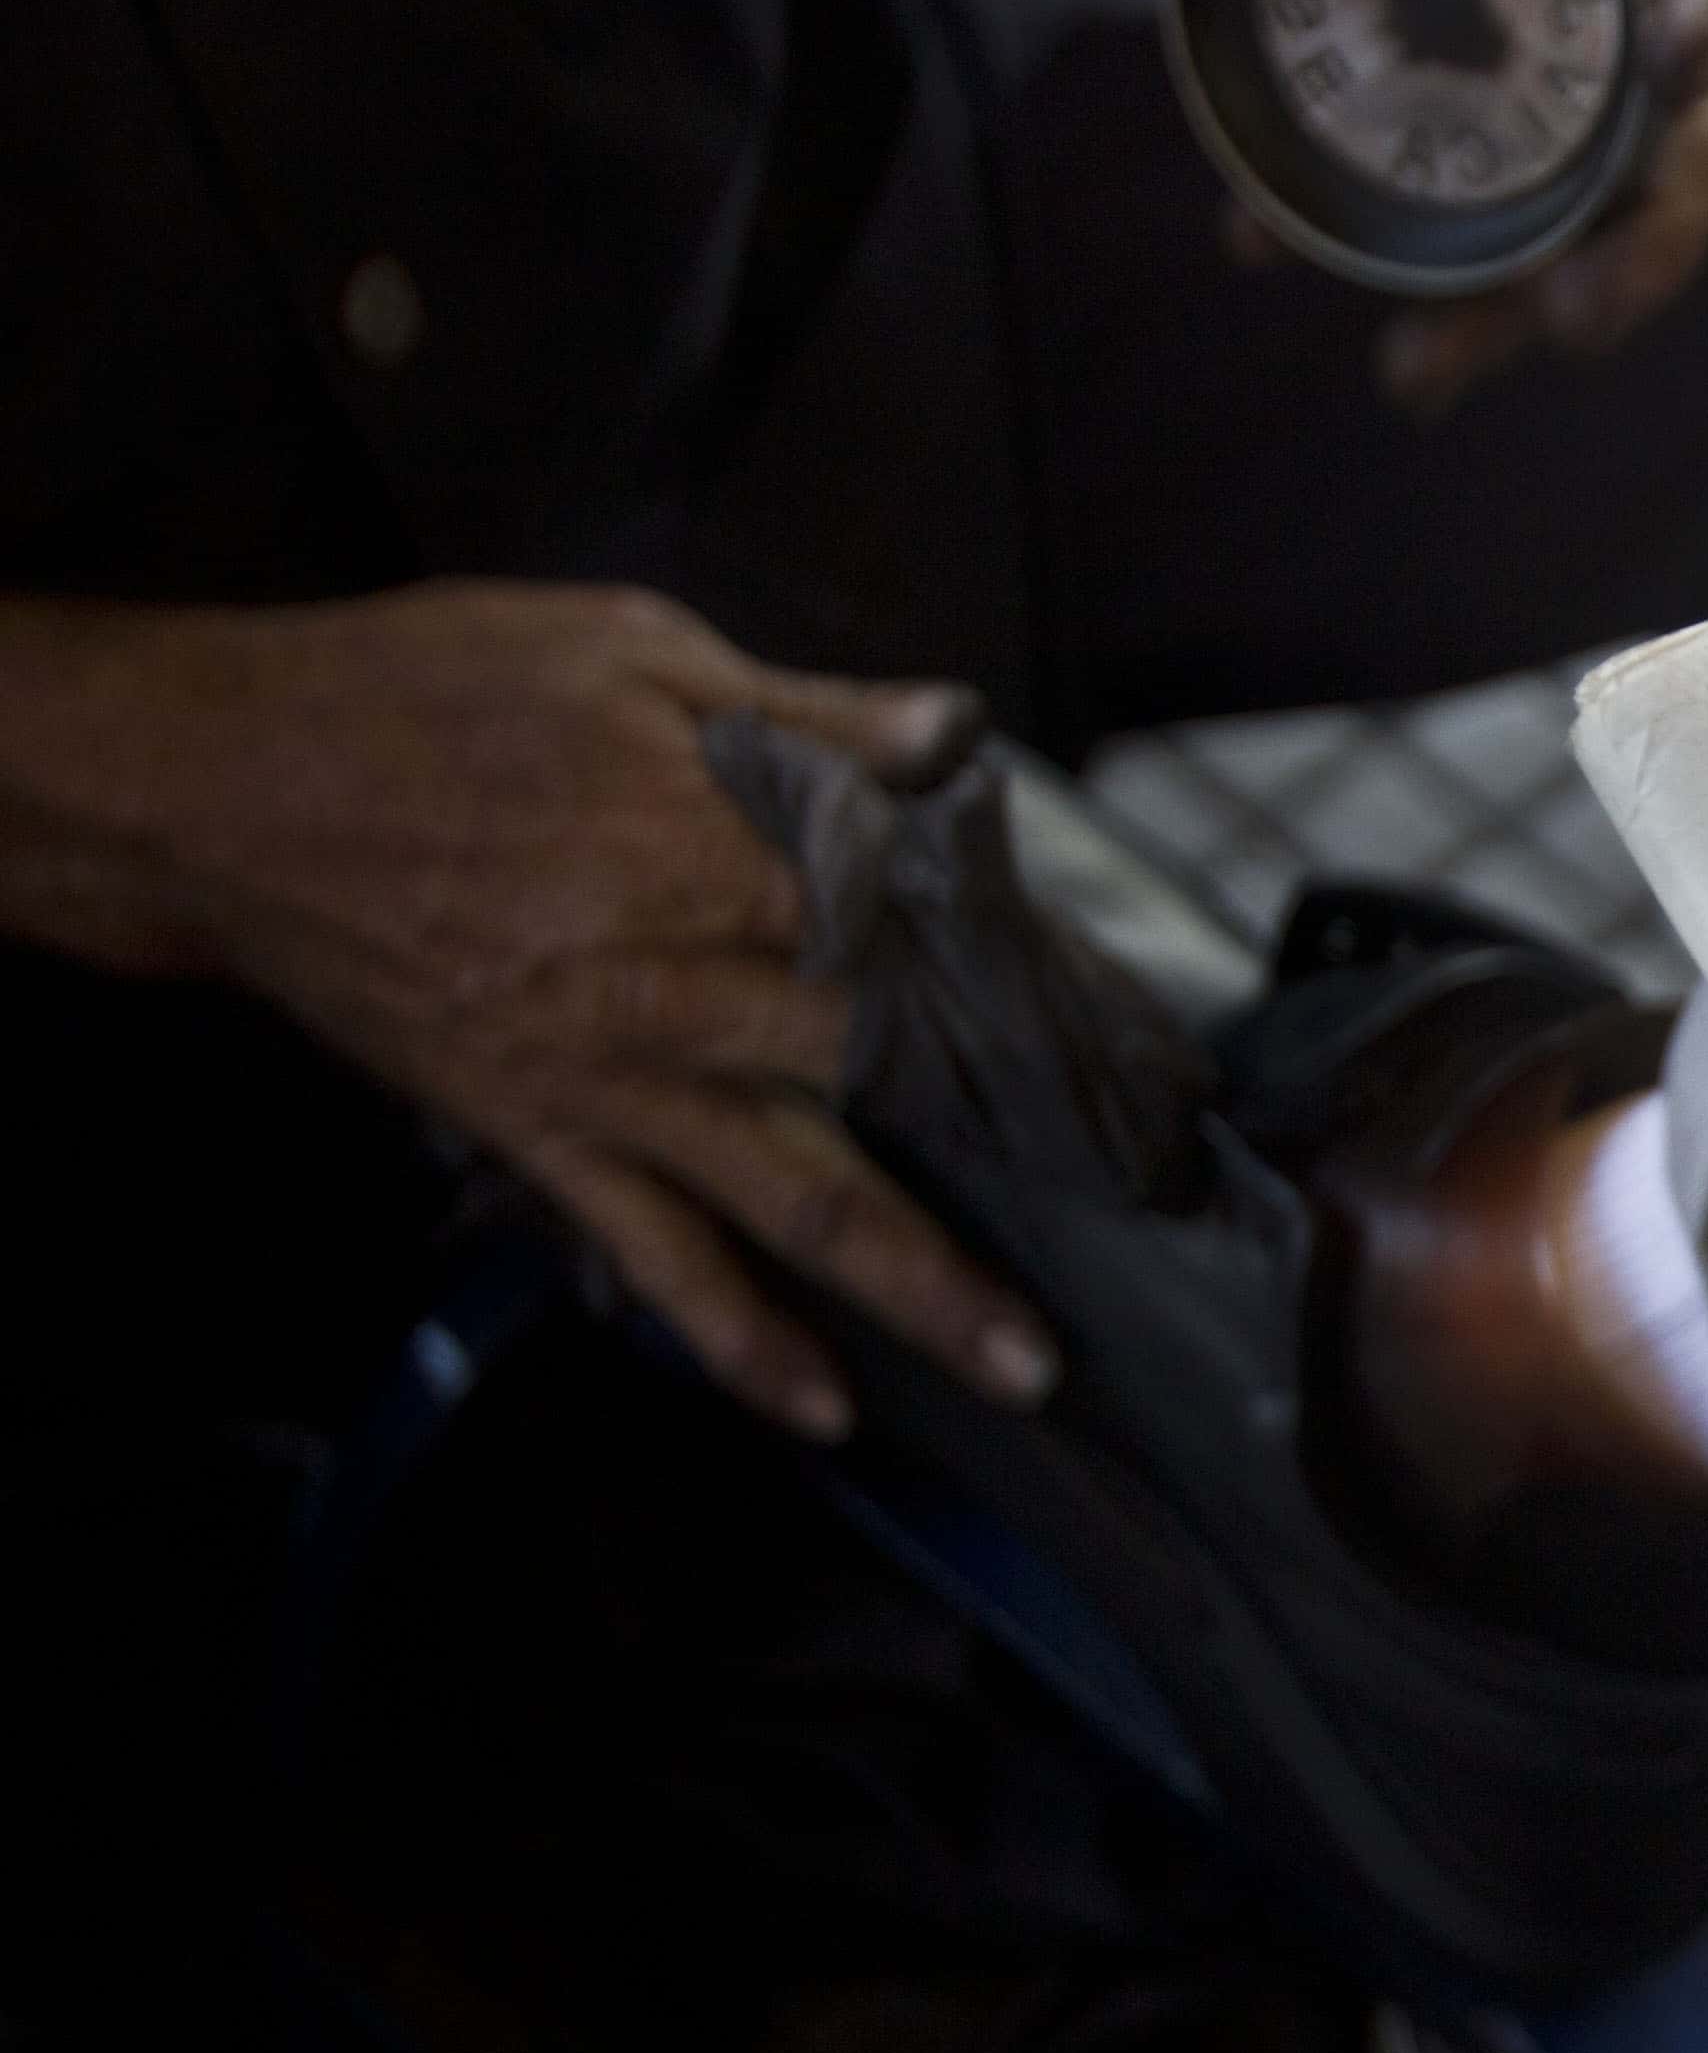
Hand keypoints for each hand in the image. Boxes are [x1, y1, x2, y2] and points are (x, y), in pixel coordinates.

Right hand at [30, 585, 1055, 1439]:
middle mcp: (674, 982)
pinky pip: (654, 1256)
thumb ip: (800, 712)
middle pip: (889, 1075)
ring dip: (918, 1291)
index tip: (1136, 1031)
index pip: (918, 926)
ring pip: (795, 1199)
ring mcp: (610, 1077)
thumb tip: (951, 734)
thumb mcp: (621, 648)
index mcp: (708, 846)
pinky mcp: (541, 1137)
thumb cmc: (421, 691)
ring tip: (1028, 1369)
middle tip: (1145, 1211)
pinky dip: (736, 1338)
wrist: (217, 787)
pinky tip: (821, 1403)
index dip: (1031, 978)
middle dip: (1021, 1148)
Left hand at [1282, 0, 1707, 411]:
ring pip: (1580, 223)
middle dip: (1647, 254)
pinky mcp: (1484, 118)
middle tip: (1579, 324)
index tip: (1682, 69)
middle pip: (1691, 149)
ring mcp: (1571, 76)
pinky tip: (1258, 246)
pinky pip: (1460, 206)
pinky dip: (1367, 242)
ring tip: (1415, 382)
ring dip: (1507, 315)